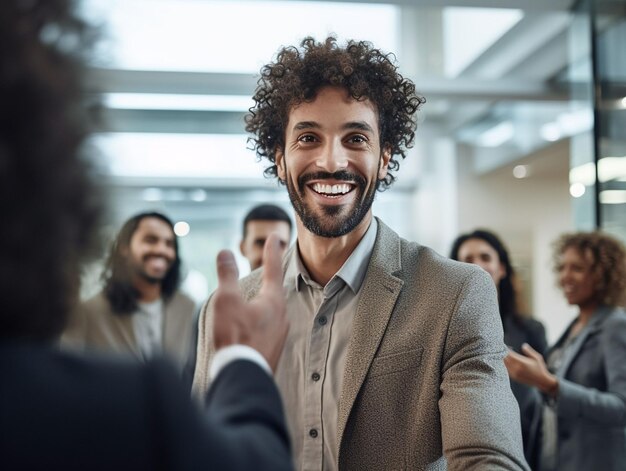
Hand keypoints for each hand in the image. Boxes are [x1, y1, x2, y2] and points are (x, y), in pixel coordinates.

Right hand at [212, 233, 288, 371]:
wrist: (243, 377)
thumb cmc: (235, 337)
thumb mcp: (227, 301)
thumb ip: (227, 276)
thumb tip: (225, 253)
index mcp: (273, 301)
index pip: (274, 268)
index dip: (272, 251)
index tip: (274, 236)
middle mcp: (281, 316)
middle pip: (275, 291)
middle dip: (269, 277)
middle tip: (269, 264)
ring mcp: (279, 335)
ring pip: (271, 311)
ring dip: (262, 302)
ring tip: (256, 297)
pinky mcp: (272, 350)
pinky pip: (267, 328)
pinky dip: (259, 321)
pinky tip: (251, 328)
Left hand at [504, 343, 558, 396]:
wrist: (542, 381)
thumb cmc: (540, 368)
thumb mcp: (537, 358)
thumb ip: (529, 351)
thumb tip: (523, 345)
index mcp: (521, 362)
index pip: (509, 354)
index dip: (505, 349)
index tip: (504, 345)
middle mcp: (516, 368)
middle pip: (505, 359)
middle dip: (503, 354)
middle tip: (502, 349)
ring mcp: (514, 373)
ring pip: (504, 364)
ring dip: (503, 359)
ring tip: (504, 355)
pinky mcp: (514, 377)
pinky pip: (506, 369)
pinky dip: (505, 365)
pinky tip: (507, 362)